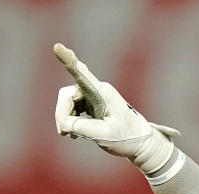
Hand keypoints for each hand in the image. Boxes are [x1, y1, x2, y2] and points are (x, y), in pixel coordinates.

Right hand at [53, 43, 179, 173]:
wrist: (140, 142)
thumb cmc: (126, 138)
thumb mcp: (104, 136)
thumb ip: (81, 127)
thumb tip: (65, 123)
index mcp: (103, 94)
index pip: (83, 75)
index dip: (69, 61)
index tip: (58, 47)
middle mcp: (97, 90)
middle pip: (67, 95)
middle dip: (62, 114)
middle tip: (65, 133)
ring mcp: (93, 95)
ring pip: (67, 102)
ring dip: (65, 119)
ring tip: (72, 136)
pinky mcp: (91, 103)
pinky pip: (71, 107)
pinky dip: (69, 120)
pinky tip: (73, 133)